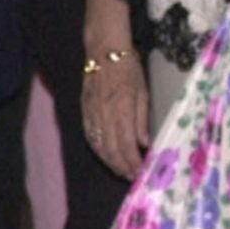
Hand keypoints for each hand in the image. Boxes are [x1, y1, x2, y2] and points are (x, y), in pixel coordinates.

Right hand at [80, 50, 152, 177]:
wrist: (104, 51)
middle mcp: (105, 116)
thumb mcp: (142, 92)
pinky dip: (98, 150)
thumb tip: (144, 143)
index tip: (141, 173)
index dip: (133, 163)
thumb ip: (141, 119)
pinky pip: (90, 136)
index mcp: (121, 111)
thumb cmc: (128, 68)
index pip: (126, 146)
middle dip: (122, 167)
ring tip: (121, 170)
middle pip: (112, 151)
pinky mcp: (85, 111)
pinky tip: (105, 155)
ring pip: (99, 147)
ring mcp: (92, 115)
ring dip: (110, 162)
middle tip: (132, 177)